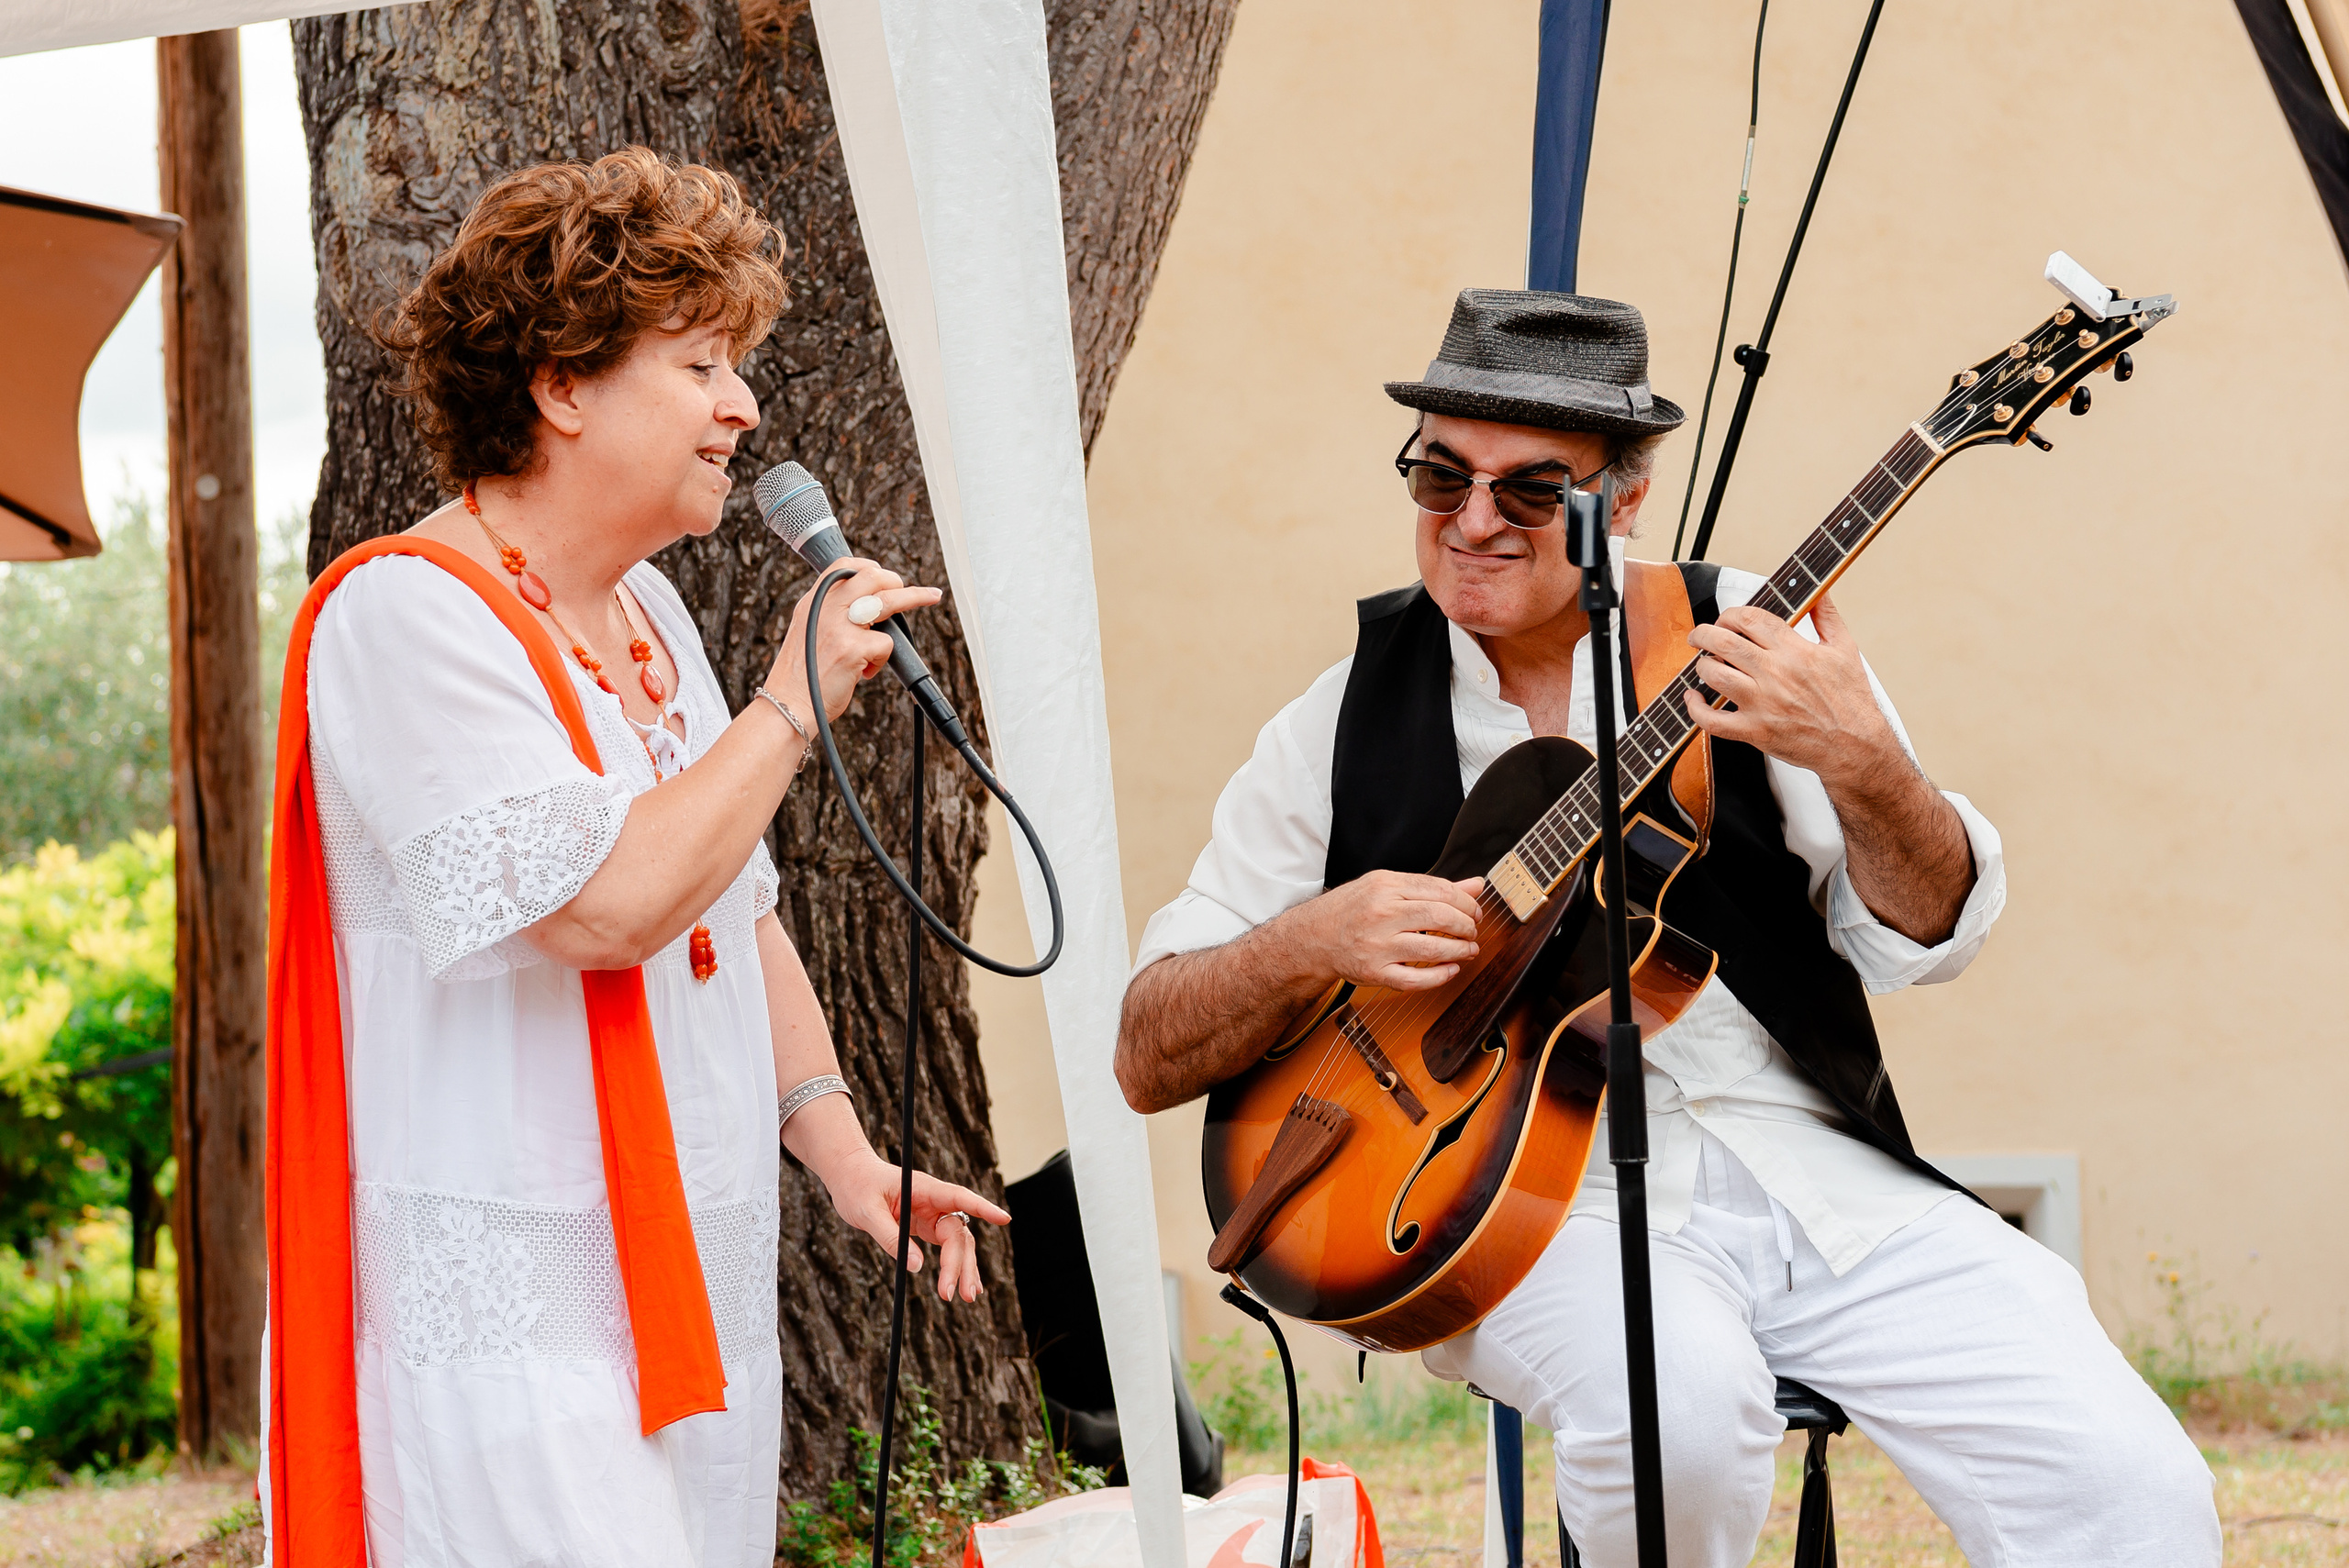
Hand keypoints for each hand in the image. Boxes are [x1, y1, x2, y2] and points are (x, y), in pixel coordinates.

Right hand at [770, 559, 943, 722]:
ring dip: (914, 597)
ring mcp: (839, 626)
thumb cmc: (800, 678)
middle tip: (910, 590)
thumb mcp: (805, 633)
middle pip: (871, 576)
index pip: (842, 566)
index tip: (883, 575)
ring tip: (930, 597)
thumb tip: (863, 608)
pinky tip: (864, 672)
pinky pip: (886, 644)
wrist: (787, 705)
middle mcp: (825, 607)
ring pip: (888, 600)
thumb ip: (829, 616)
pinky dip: (881, 660)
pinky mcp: (853, 648)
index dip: (868, 567)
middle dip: (896, 580)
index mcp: (811, 601)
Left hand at [823, 1149, 1009, 1302]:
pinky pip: (945, 1246)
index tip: (1005, 1220)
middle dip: (962, 1264)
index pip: (959, 1197)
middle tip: (962, 1295)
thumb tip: (917, 1267)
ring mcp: (930, 1214)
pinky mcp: (924, 1226)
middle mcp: (933, 1201)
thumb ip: (891, 1237)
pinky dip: (954, 1265)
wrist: (848, 1175)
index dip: (983, 1208)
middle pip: (958, 1233)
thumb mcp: (867, 1212)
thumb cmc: (856, 1186)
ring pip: (957, 1242)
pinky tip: (962, 1284)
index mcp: (924, 1189)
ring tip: (968, 1297)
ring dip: (963, 1268)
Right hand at [1293, 870, 1485, 991]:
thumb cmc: (1353, 909)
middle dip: (1466, 926)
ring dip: (1460, 951)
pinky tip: (1451, 970)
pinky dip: (1440, 977)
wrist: (1314, 936)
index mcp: (1386, 887)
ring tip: (1468, 950)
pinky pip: (1415, 980)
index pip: (1441, 891)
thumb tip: (1475, 885)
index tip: (1474, 912)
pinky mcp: (1374, 972)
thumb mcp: (1388, 886)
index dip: (1467, 903)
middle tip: (1472, 931)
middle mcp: (1381, 914)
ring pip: (1432, 950)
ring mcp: (1377, 945)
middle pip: (1440, 917)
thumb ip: (1432, 887)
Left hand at [1683, 592, 1905, 788]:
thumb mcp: (1845, 649)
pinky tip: (1695, 698)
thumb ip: (1827, 616)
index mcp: (1796, 651)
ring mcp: (1763, 704)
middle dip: (1704, 634)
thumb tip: (1817, 591)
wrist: (1855, 745)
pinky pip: (1713, 720)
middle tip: (1700, 636)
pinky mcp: (1755, 731)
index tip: (1728, 620)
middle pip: (1724, 642)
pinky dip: (1696, 708)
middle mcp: (1776, 674)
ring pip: (1715, 675)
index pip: (1751, 619)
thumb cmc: (1850, 700)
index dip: (1732, 614)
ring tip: (1704, 664)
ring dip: (1702, 666)